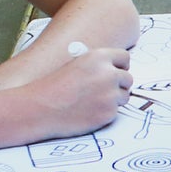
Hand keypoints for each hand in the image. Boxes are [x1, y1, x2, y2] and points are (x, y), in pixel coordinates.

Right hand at [19, 45, 133, 136]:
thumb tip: (116, 70)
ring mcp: (110, 95)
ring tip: (93, 101)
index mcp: (98, 57)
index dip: (120, 66)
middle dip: (119, 84)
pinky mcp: (109, 114)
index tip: (116, 71)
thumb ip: (97, 65)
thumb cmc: (54, 86)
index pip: (124, 58)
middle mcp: (108, 75)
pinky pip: (115, 112)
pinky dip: (105, 112)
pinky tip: (89, 111)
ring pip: (124, 96)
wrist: (42, 108)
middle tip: (106, 90)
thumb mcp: (76, 64)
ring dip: (114, 99)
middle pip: (128, 78)